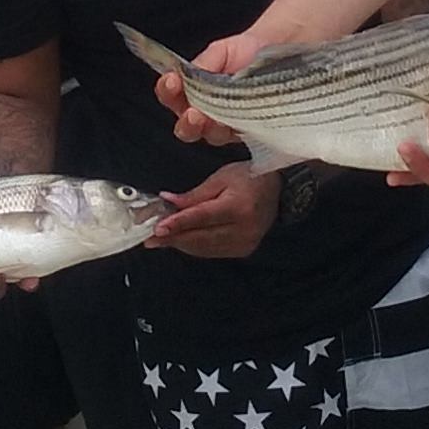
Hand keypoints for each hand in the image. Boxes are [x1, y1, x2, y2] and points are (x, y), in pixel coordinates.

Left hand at [147, 161, 280, 258]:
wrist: (278, 190)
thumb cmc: (248, 177)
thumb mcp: (220, 178)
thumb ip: (194, 195)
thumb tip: (167, 202)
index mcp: (239, 207)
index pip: (202, 218)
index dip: (178, 224)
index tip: (157, 229)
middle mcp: (243, 229)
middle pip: (200, 238)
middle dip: (173, 238)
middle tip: (149, 238)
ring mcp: (244, 243)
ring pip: (203, 248)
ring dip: (180, 243)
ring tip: (160, 238)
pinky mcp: (243, 251)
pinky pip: (211, 251)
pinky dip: (194, 246)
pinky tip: (181, 239)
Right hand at [158, 29, 279, 145]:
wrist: (279, 51)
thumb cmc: (247, 51)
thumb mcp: (222, 51)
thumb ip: (204, 63)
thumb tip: (186, 74)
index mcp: (193, 92)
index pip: (173, 96)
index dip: (168, 91)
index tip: (171, 80)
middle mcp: (207, 113)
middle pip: (188, 126)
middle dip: (186, 121)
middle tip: (191, 113)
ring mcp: (229, 126)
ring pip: (212, 135)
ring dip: (207, 129)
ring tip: (210, 120)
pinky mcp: (251, 132)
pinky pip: (240, 137)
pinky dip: (235, 131)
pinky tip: (236, 124)